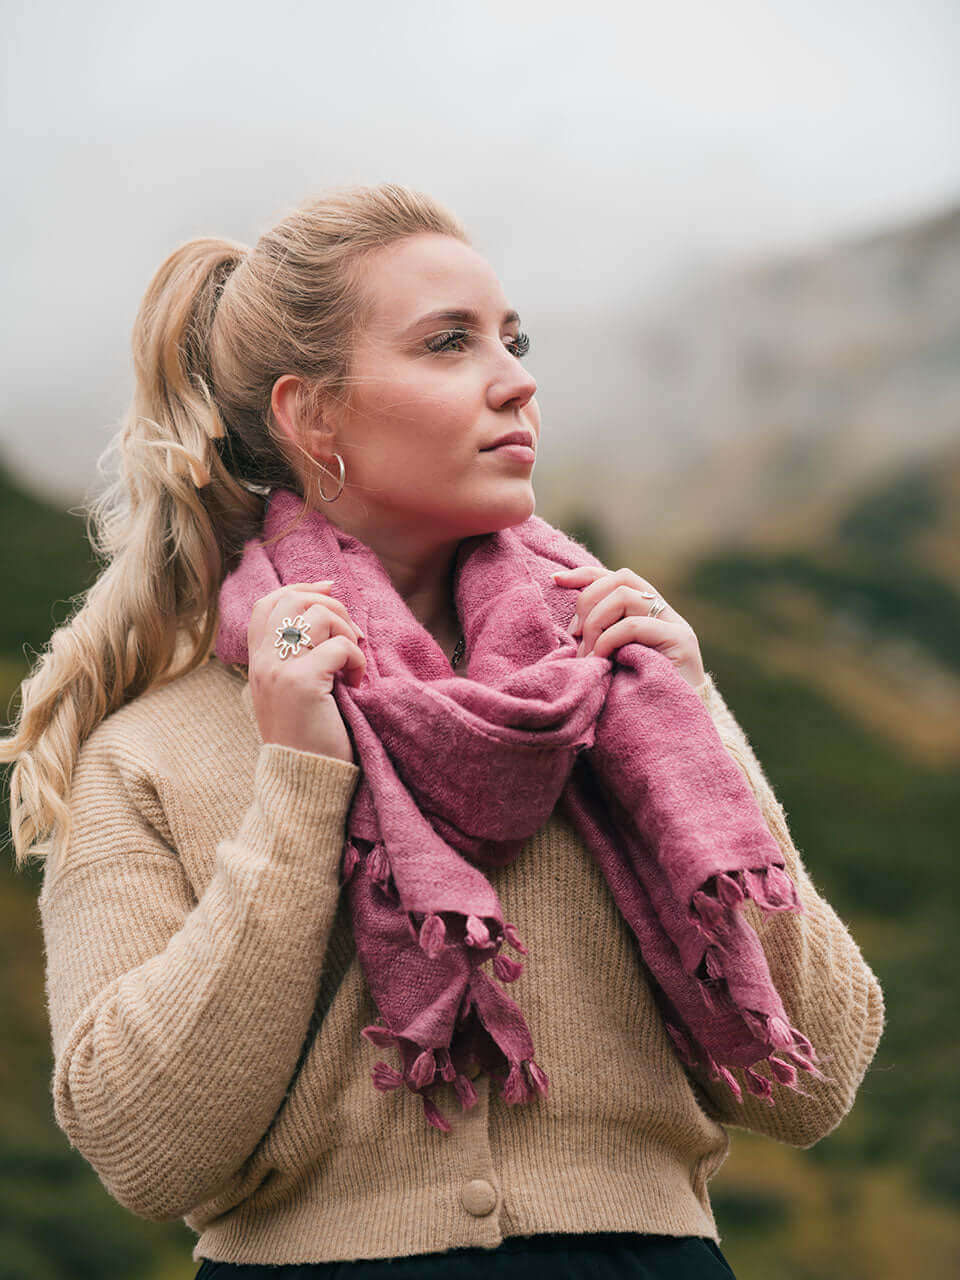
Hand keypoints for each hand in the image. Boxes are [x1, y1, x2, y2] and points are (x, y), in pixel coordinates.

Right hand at [247, 581, 365, 763]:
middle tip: (350, 633)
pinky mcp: (302, 683)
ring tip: (352, 661)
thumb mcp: (291, 691)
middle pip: (292, 599)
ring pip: (317, 616)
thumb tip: (325, 611)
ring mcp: (280, 670)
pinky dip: (357, 660)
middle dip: (330, 605)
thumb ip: (296, 657)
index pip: (268, 603)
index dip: (300, 588)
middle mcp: (263, 661)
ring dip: (346, 632)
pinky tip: (357, 683)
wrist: (303, 780)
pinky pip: (340, 647)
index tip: (329, 589)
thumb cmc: (308, 738)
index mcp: (257, 662)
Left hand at [552, 565, 705, 691]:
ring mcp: (676, 626)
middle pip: (622, 579)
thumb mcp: (612, 665)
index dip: (585, 575)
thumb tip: (570, 627)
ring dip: (597, 623)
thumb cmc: (634, 703)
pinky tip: (602, 660)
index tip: (555, 580)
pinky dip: (610, 639)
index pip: (618, 579)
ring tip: (590, 655)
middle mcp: (666, 615)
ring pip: (626, 596)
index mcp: (650, 615)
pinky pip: (636, 624)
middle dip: (588, 600)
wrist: (672, 733)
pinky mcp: (682, 642)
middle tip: (574, 635)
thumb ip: (601, 641)